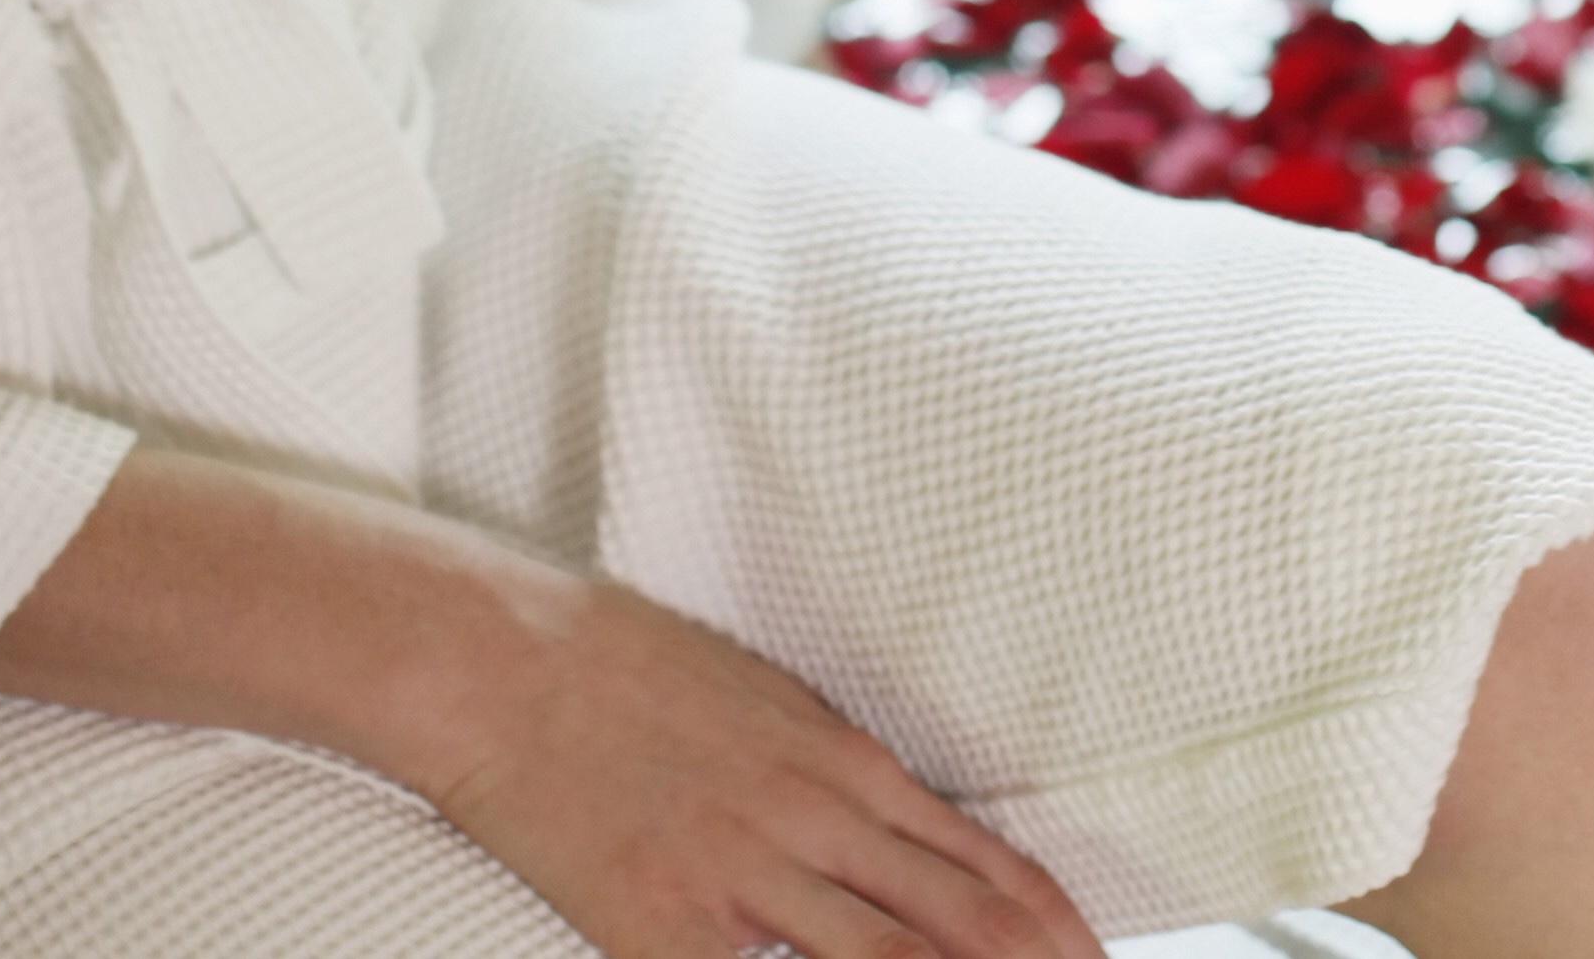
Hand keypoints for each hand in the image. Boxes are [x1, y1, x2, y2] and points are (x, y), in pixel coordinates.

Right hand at [410, 576, 1110, 958]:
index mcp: (841, 763)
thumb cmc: (630, 668)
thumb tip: (904, 830)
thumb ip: (836, 774)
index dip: (1044, 919)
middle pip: (953, 921)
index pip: (977, 858)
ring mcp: (738, 881)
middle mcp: (809, 822)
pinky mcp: (660, 930)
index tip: (1088, 954)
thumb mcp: (767, 699)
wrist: (505, 664)